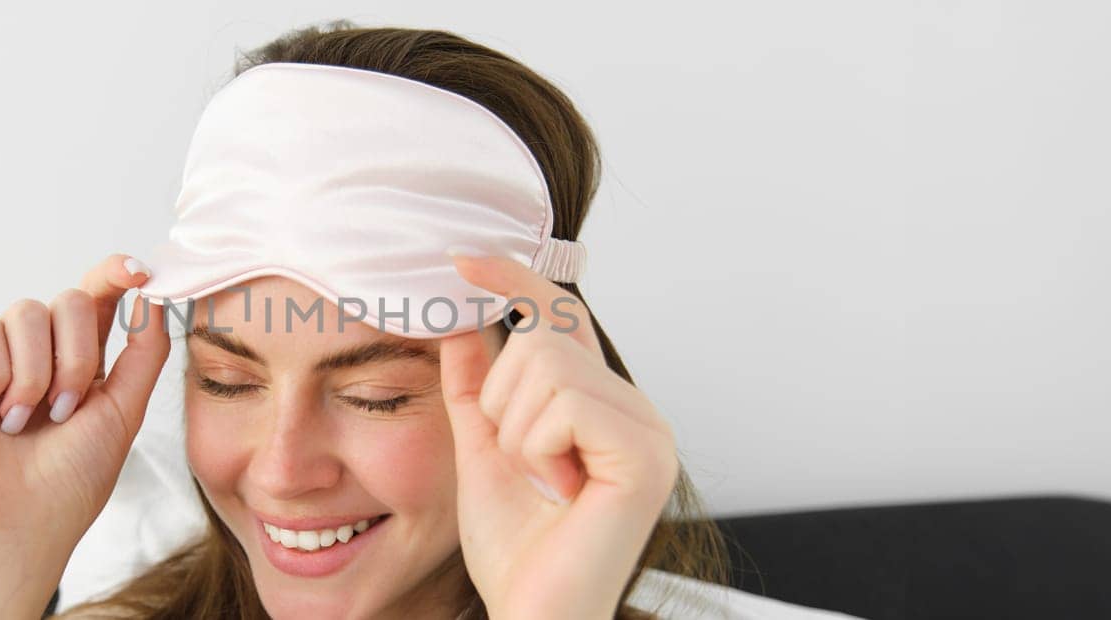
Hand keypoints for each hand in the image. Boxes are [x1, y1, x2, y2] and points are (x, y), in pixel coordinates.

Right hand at [0, 254, 169, 618]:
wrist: (15, 524)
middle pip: (71, 300)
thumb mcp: (122, 414)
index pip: (100, 299)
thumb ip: (144, 355)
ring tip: (24, 422)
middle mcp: (40, 351)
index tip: (139, 272)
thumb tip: (155, 299)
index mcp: (81, 360)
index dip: (116, 274)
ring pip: (27, 311)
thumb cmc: (69, 483)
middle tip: (64, 411)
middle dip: (75, 356)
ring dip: (35, 374)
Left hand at [439, 253, 678, 618]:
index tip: (463, 258)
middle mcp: (636, 410)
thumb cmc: (515, 548)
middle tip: (522, 465)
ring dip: (517, 432)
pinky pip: (565, 403)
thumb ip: (475, 383)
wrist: (533, 612)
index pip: (559, 321)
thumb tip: (461, 315)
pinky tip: (557, 492)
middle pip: (544, 336)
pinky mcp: (646, 454)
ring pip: (548, 364)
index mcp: (603, 407)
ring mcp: (648, 430)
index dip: (514, 282)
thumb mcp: (482, 447)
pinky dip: (537, 448)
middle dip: (503, 401)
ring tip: (540, 484)